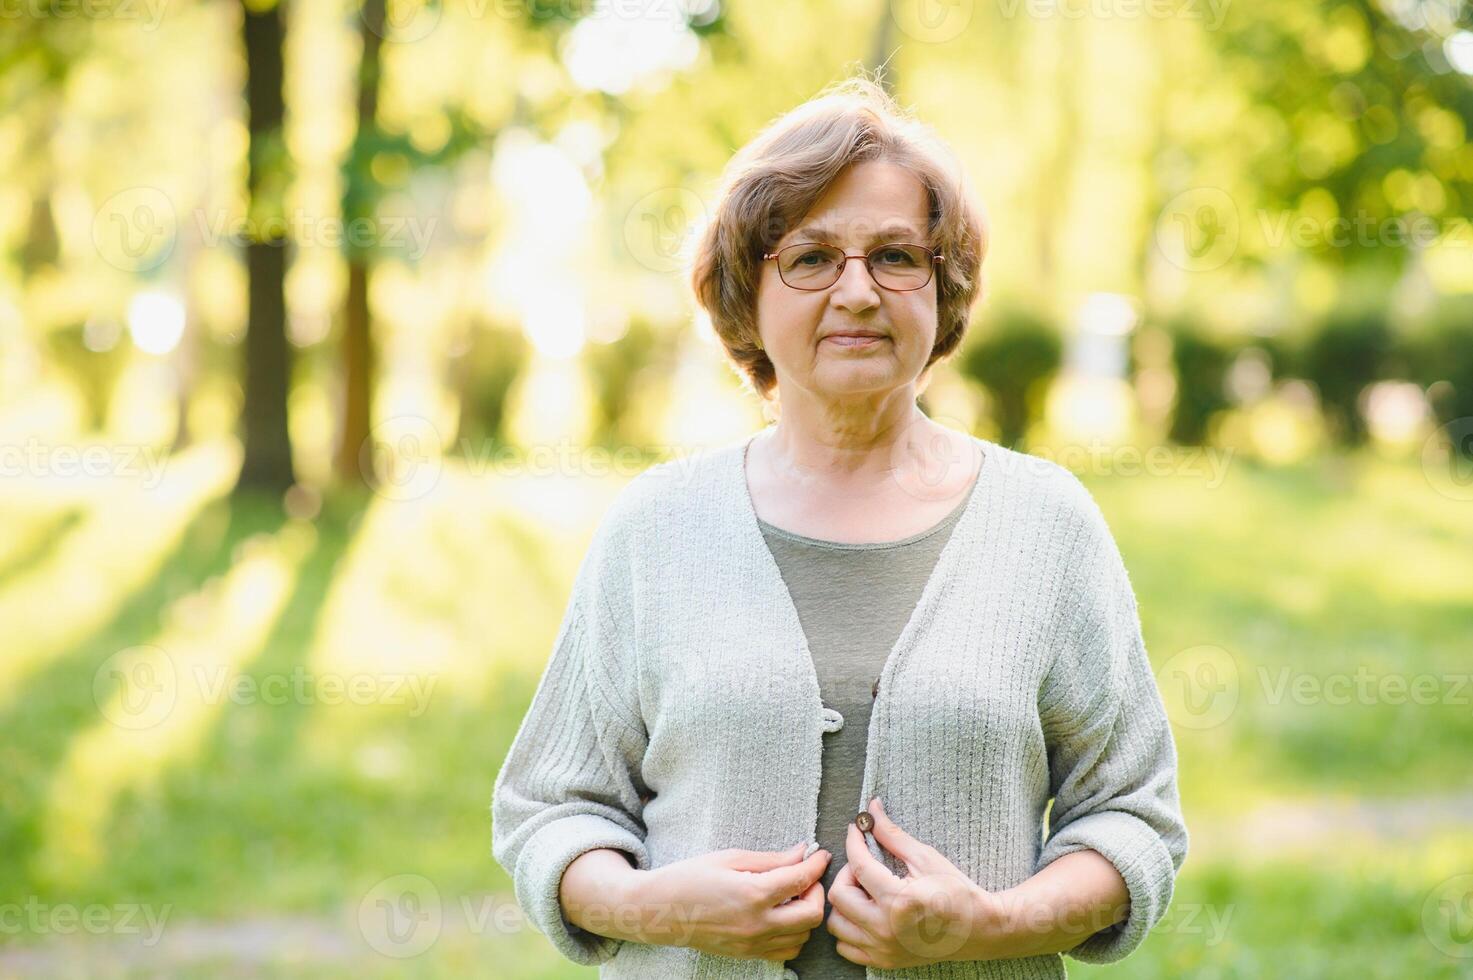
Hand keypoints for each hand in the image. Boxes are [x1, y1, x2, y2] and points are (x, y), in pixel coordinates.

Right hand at [635, 843, 830, 961]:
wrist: (659, 910)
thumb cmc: (690, 877)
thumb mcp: (730, 858)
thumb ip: (771, 859)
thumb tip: (802, 852)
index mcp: (752, 893)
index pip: (801, 879)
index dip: (817, 863)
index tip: (821, 854)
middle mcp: (756, 923)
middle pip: (812, 914)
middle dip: (816, 891)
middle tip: (806, 877)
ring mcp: (753, 944)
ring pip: (803, 936)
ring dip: (805, 913)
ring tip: (791, 896)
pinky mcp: (748, 955)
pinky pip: (786, 951)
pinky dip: (793, 935)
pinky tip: (781, 916)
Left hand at [826, 798, 1007, 968]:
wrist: (978, 929)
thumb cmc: (956, 891)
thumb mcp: (925, 857)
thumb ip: (892, 834)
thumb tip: (872, 809)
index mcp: (897, 900)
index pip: (858, 865)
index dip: (853, 841)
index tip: (856, 830)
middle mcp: (885, 929)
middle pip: (839, 895)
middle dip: (847, 873)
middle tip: (864, 865)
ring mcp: (882, 949)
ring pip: (836, 923)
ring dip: (844, 902)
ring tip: (865, 891)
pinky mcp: (884, 961)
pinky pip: (845, 946)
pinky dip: (849, 929)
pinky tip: (865, 914)